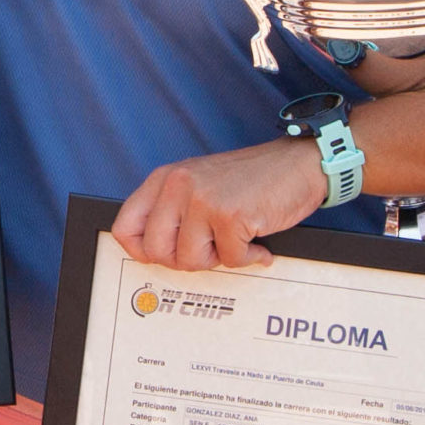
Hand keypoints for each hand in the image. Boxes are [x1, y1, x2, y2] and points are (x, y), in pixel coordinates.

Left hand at [111, 140, 325, 270]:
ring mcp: (203, 199)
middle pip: (156, 252)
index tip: (166, 254)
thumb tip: (151, 252)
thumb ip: (173, 212)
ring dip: (219, 258)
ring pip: (190, 260)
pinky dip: (248, 257)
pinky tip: (256, 239)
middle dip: (186, 259)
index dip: (142, 252)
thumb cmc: (253, 179)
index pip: (125, 227)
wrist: (299, 164)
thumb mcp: (201, 185)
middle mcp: (179, 185)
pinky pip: (229, 260)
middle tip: (210, 248)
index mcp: (166, 178)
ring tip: (236, 238)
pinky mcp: (230, 216)